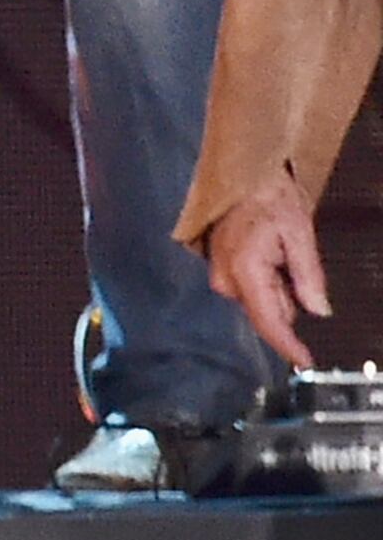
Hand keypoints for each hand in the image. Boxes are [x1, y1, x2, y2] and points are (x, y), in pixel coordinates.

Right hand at [206, 183, 330, 369]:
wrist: (242, 177)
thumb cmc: (271, 199)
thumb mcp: (300, 234)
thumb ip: (308, 276)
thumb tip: (319, 311)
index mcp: (244, 270)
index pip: (268, 320)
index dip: (288, 345)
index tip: (306, 362)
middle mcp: (226, 278)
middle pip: (266, 312)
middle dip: (288, 303)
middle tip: (295, 261)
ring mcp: (219, 274)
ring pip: (260, 301)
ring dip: (279, 290)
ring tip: (284, 253)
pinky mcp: (220, 270)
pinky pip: (251, 290)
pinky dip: (268, 282)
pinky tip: (273, 255)